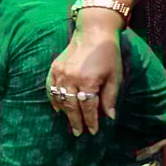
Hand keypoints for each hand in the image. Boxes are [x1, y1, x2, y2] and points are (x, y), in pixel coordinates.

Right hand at [47, 9, 122, 135]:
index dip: (91, 121)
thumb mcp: (114, 77)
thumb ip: (109, 98)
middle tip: (78, 133)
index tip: (93, 132)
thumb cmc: (108, 55)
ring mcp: (60, 73)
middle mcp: (71, 79)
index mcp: (88, 81)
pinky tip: (57, 107)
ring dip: (65, 112)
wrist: (93, 33)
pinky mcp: (54, 68)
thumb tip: (109, 116)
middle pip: (72, 106)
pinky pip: (50, 87)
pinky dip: (53, 98)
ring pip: (60, 98)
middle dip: (76, 121)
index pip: (88, 108)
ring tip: (70, 122)